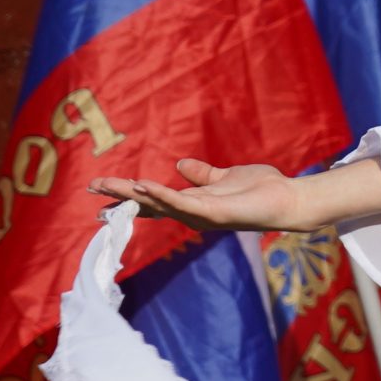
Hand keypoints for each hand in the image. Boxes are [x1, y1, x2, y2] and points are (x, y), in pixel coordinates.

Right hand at [91, 158, 319, 233]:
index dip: (127, 195)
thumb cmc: (261, 189)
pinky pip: (183, 203)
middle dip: (120, 195)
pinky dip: (163, 195)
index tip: (100, 189)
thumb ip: (203, 174)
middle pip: (148, 203)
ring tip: (109, 185)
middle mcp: (192, 212)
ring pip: (159, 204)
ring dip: (134, 194)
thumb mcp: (225, 177)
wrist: (288, 199)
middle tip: (91, 186)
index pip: (153, 200)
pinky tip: (144, 185)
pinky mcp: (215, 213)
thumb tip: (181, 165)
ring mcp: (201, 215)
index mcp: (192, 203)